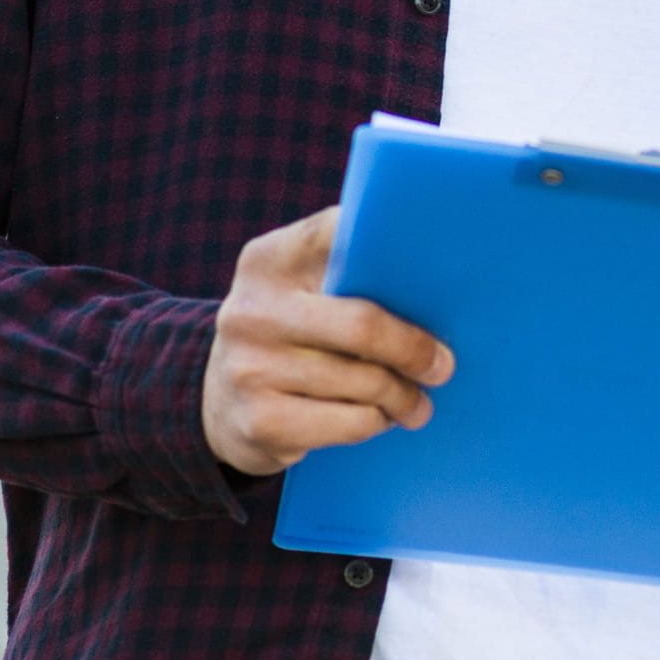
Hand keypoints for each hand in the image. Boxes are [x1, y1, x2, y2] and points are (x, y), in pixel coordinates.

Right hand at [201, 209, 453, 476]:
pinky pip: (353, 422)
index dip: (396, 251)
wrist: (216, 400)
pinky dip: (377, 421)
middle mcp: (251, 310)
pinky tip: (379, 416)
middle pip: (365, 327)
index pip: (343, 236)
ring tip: (415, 400)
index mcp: (268, 260)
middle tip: (442, 367)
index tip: (437, 274)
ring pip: (367, 382)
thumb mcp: (298, 285)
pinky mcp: (261, 422)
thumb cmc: (288, 332)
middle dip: (416, 351)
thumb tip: (436, 259)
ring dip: (404, 395)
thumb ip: (348, 263)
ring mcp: (250, 369)